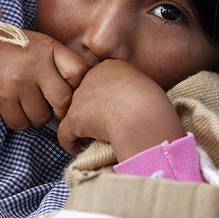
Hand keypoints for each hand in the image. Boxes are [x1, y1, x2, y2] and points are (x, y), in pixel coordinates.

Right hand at [0, 27, 87, 129]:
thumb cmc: (15, 49)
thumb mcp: (41, 45)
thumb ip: (61, 62)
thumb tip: (84, 89)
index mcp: (49, 49)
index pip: (79, 73)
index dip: (78, 85)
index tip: (70, 88)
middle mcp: (35, 66)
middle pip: (63, 101)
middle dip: (62, 110)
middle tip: (55, 107)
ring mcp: (18, 83)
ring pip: (43, 117)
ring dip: (41, 117)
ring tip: (34, 105)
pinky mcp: (2, 99)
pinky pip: (22, 123)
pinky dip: (23, 121)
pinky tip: (19, 109)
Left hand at [57, 59, 184, 160]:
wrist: (143, 116)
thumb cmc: (154, 106)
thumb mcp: (146, 89)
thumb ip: (131, 92)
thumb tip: (127, 108)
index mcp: (111, 66)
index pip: (100, 81)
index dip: (104, 98)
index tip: (114, 112)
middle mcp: (91, 76)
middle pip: (84, 94)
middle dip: (90, 110)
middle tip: (102, 127)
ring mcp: (80, 97)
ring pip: (73, 113)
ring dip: (81, 126)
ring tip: (92, 140)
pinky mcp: (73, 117)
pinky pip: (65, 133)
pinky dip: (70, 143)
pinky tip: (79, 151)